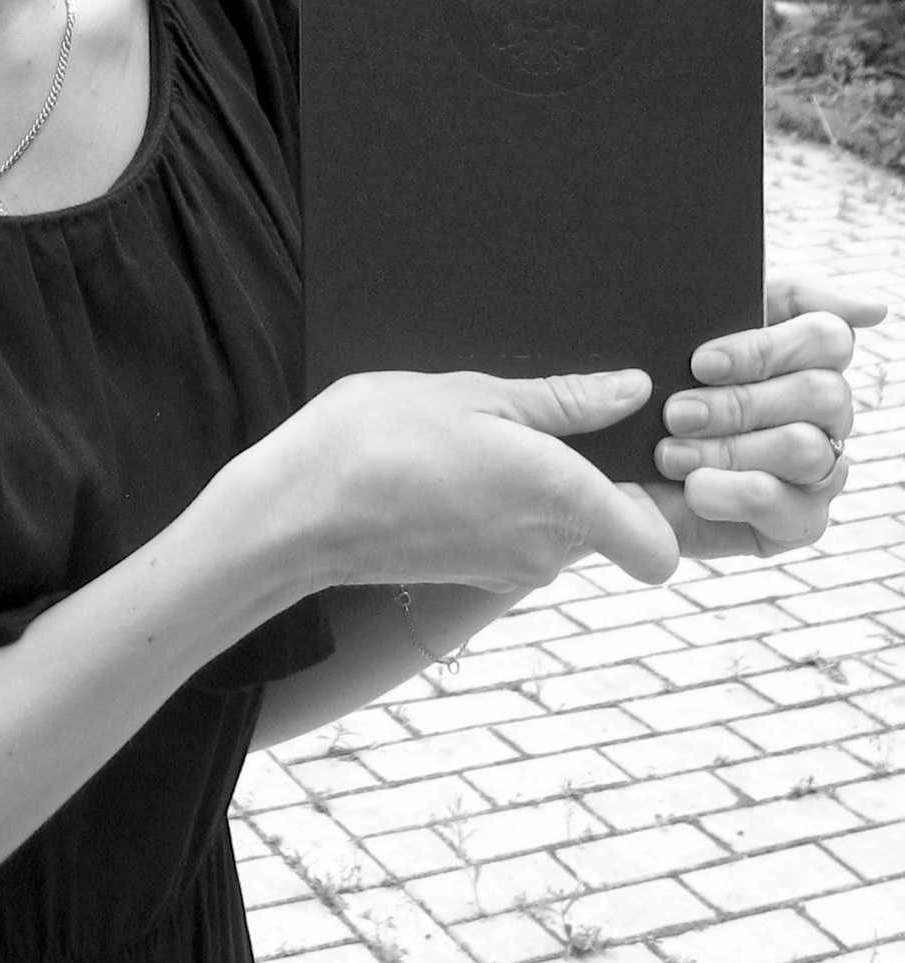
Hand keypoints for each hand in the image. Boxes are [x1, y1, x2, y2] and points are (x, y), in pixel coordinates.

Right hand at [262, 366, 680, 595]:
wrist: (294, 512)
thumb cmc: (376, 439)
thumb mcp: (472, 393)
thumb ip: (561, 400)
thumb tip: (631, 391)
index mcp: (563, 499)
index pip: (662, 544)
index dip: (668, 502)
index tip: (648, 450)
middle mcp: (547, 549)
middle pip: (614, 526)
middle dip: (602, 476)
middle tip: (562, 413)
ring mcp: (508, 567)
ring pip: (564, 528)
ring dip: (547, 483)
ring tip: (493, 425)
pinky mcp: (471, 571)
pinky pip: (519, 534)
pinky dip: (506, 500)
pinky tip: (459, 454)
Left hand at [649, 269, 889, 558]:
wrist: (612, 463)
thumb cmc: (657, 383)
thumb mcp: (689, 328)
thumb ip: (776, 299)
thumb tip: (874, 308)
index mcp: (805, 353)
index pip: (829, 334)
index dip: (766, 347)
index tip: (700, 361)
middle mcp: (825, 410)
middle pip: (822, 393)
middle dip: (740, 402)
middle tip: (675, 412)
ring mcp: (818, 467)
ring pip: (805, 449)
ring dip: (730, 449)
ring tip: (668, 453)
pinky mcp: (798, 520)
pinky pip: (787, 507)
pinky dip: (733, 493)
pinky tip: (694, 488)